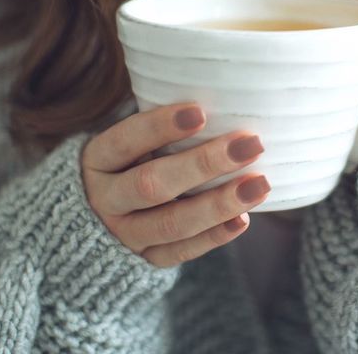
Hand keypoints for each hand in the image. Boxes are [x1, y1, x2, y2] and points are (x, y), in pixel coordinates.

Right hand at [80, 103, 269, 266]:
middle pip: (152, 185)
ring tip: (259, 184)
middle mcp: (105, 199)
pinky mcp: (144, 259)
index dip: (160, 127)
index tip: (200, 112)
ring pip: (171, 223)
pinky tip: (243, 219)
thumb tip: (223, 98)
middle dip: (204, 164)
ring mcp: (123, 234)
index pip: (125, 141)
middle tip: (250, 145)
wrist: (98, 217)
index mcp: (98, 160)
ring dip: (219, 204)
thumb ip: (163, 125)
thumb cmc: (132, 160)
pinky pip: (180, 252)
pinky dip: (213, 237)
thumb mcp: (133, 139)